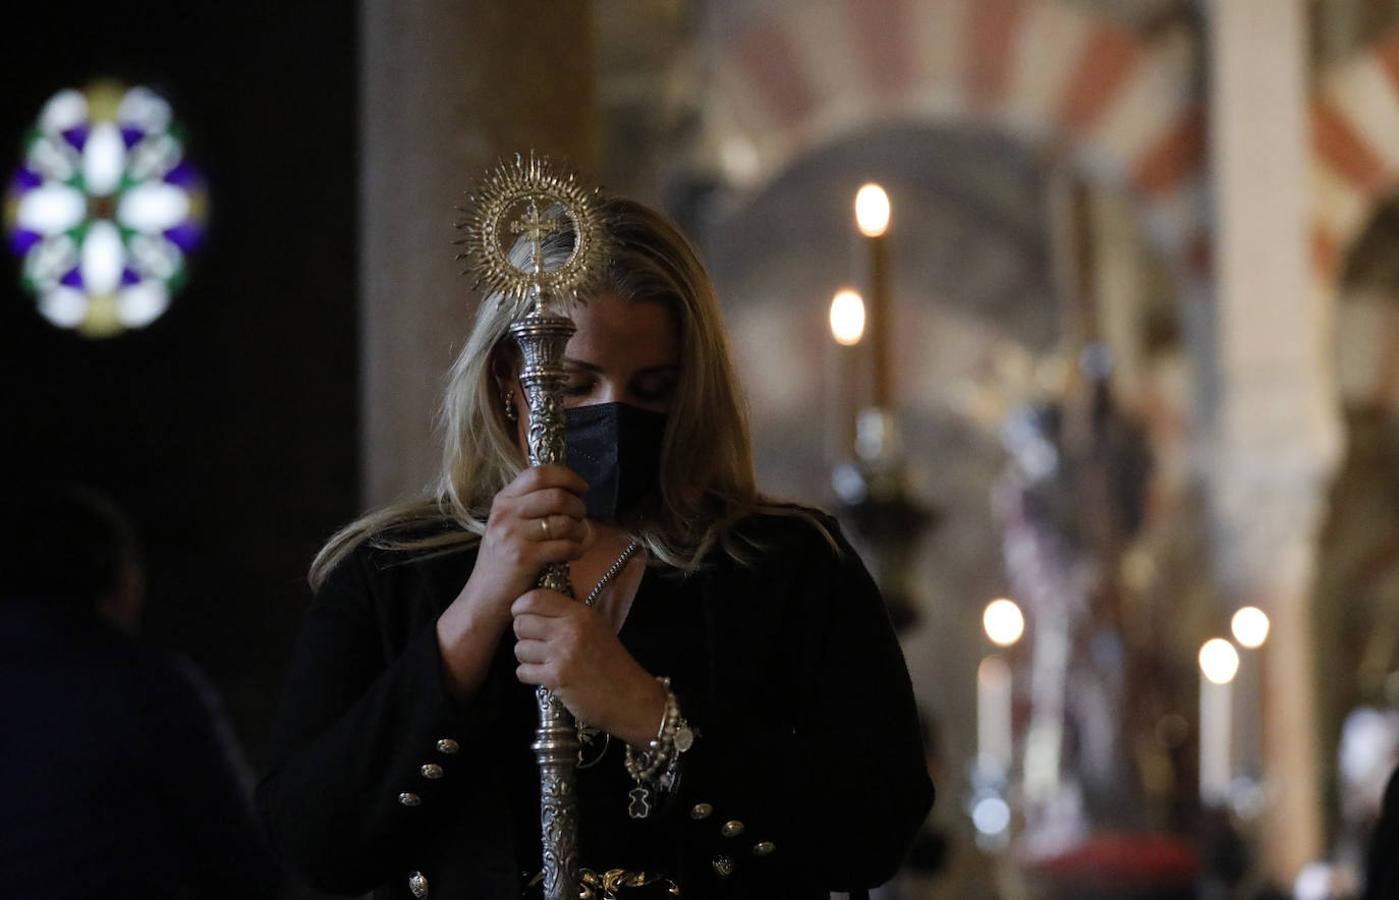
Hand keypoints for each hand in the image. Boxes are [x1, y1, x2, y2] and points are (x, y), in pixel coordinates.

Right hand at [462, 465, 592, 624]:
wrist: (483, 598)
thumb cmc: (503, 562)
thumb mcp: (508, 525)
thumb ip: (530, 506)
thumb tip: (567, 490)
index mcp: (503, 500)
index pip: (539, 473)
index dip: (567, 477)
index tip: (581, 488)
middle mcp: (505, 513)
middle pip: (556, 495)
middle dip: (578, 506)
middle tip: (581, 517)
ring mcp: (513, 535)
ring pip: (563, 521)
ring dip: (579, 529)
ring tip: (578, 537)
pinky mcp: (524, 558)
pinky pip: (564, 546)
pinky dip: (576, 549)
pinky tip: (574, 553)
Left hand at [512, 589, 666, 747]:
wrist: (630, 697)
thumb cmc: (612, 664)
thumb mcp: (596, 628)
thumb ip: (568, 616)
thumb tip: (531, 611)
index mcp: (581, 613)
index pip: (535, 598)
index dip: (521, 607)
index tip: (523, 616)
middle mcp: (571, 629)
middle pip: (522, 623)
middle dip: (523, 635)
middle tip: (536, 644)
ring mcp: (563, 654)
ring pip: (520, 649)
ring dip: (527, 658)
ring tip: (544, 662)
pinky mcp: (556, 678)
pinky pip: (523, 671)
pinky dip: (529, 676)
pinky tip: (545, 677)